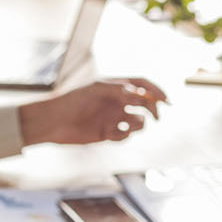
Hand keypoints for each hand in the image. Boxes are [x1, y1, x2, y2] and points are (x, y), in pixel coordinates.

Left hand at [18, 78, 167, 145]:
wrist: (54, 121)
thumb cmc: (73, 101)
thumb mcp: (97, 90)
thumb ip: (120, 90)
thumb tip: (141, 94)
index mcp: (116, 86)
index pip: (143, 85)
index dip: (157, 91)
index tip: (167, 101)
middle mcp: (117, 101)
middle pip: (145, 104)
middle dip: (154, 110)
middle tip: (157, 117)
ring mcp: (113, 117)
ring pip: (138, 122)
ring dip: (138, 124)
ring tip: (127, 126)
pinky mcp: (108, 133)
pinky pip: (125, 136)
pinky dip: (123, 136)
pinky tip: (110, 135)